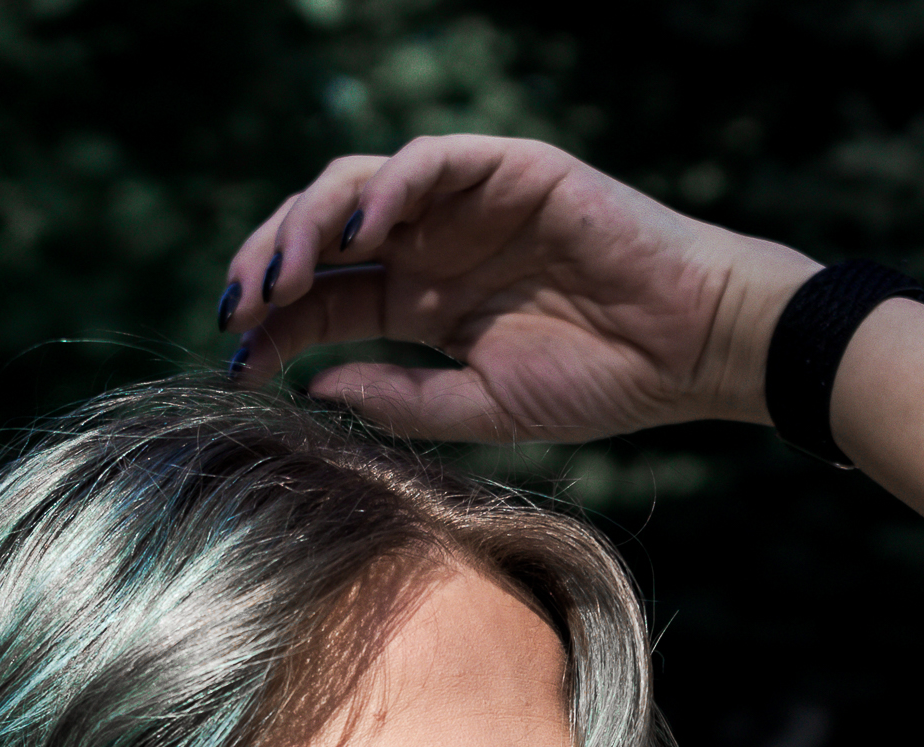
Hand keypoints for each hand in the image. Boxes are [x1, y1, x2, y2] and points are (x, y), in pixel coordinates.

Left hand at [218, 136, 816, 444]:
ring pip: (357, 188)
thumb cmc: (602, 383)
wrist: (688, 351)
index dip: (273, 326)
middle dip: (270, 267)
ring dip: (308, 223)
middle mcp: (432, 247)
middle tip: (240, 310)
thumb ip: (399, 398)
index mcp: (422, 304)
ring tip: (284, 275)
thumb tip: (313, 385)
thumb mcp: (482, 409)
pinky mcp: (508, 170)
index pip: (325, 302)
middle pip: (323, 238)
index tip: (235, 364)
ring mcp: (465, 205)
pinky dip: (387, 187)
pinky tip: (362, 234)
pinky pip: (429, 161)